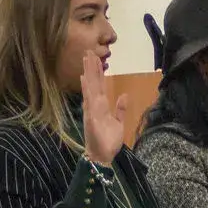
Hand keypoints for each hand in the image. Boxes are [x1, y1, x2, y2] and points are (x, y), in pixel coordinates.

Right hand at [81, 51, 127, 165]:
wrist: (103, 156)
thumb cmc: (109, 141)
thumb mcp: (119, 123)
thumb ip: (121, 109)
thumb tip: (124, 95)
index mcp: (101, 106)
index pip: (99, 85)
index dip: (98, 72)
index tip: (96, 58)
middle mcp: (94, 106)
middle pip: (93, 83)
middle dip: (91, 67)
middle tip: (88, 51)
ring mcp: (91, 110)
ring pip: (90, 88)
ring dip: (88, 73)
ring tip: (86, 59)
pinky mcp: (91, 117)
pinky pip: (88, 101)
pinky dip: (86, 90)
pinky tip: (83, 79)